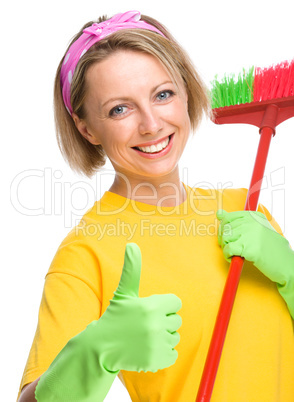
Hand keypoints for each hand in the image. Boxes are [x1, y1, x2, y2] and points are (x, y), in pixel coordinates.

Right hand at [94, 242, 181, 371]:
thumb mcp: (124, 293)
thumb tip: (131, 244)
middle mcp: (155, 324)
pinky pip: (172, 354)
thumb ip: (132, 269)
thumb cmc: (115, 316)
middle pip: (177, 321)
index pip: (176, 303)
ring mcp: (156, 344)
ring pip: (174, 338)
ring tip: (144, 338)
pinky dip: (162, 354)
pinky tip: (146, 350)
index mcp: (151, 305)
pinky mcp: (157, 361)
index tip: (150, 311)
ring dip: (163, 338)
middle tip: (144, 326)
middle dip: (163, 322)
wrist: (100, 348)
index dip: (164, 306)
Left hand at [216, 209, 292, 284]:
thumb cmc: (270, 247)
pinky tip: (235, 258)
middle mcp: (252, 223)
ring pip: (225, 238)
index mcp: (254, 216)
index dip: (225, 229)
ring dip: (226, 247)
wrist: (286, 264)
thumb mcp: (256, 230)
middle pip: (225, 229)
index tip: (229, 236)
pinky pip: (228, 249)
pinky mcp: (249, 249)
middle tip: (231, 247)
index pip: (229, 217)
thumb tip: (219, 213)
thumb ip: (238, 221)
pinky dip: (228, 256)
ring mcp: (251, 235)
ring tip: (235, 253)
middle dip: (224, 239)